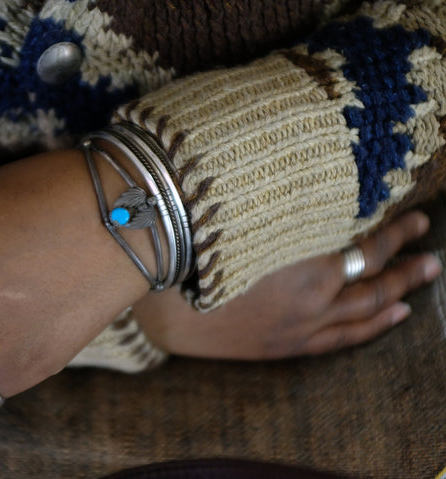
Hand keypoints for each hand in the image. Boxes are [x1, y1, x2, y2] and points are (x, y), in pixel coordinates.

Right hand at [135, 210, 441, 359]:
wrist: (166, 308)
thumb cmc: (198, 254)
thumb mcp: (248, 217)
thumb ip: (284, 201)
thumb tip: (308, 172)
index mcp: (306, 265)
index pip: (366, 246)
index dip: (395, 232)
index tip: (418, 218)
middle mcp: (313, 300)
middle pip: (373, 283)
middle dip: (406, 265)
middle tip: (431, 253)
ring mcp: (300, 328)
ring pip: (364, 314)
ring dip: (397, 297)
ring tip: (422, 282)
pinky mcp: (282, 346)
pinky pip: (339, 341)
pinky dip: (369, 329)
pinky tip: (390, 319)